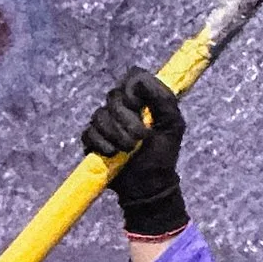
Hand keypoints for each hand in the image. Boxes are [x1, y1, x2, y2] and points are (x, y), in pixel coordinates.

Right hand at [81, 66, 188, 238]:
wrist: (148, 185)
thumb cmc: (163, 154)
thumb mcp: (173, 125)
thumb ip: (164, 99)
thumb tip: (140, 81)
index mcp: (142, 99)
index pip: (132, 77)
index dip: (133, 89)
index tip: (141, 107)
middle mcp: (122, 106)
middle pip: (114, 96)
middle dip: (127, 120)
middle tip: (140, 139)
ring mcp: (105, 122)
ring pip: (100, 116)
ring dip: (116, 135)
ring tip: (129, 150)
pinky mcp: (93, 140)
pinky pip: (89, 133)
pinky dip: (101, 144)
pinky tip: (112, 154)